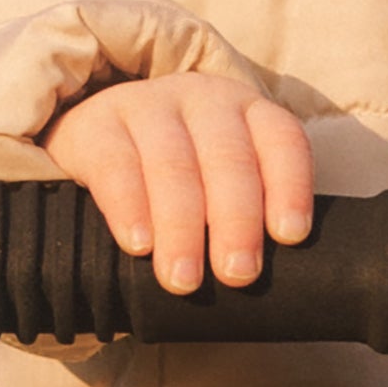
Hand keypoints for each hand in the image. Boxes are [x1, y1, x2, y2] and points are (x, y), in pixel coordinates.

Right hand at [42, 72, 315, 297]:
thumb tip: (266, 284)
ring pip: (173, 163)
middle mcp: (203, 101)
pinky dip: (129, 208)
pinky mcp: (98, 123)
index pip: (282, 140)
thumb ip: (249, 220)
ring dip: (182, 226)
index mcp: (248, 114)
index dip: (289, 186)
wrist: (99, 142)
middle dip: (236, 220)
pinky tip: (138, 244)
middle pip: (228, 158)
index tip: (290, 235)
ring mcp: (149, 105)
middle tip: (237, 274)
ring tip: (184, 279)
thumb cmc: (181, 182)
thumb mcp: (222, 187)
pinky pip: (116, 164)